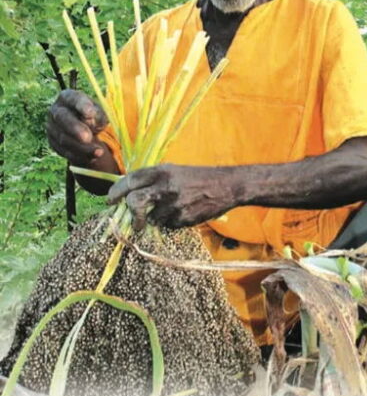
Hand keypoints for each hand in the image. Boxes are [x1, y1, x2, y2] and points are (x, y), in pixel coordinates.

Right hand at [47, 89, 114, 170]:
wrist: (84, 130)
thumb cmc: (94, 116)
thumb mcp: (99, 112)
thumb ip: (97, 114)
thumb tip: (90, 119)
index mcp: (67, 97)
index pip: (72, 98)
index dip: (81, 105)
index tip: (90, 113)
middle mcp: (56, 111)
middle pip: (62, 118)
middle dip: (75, 128)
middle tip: (88, 138)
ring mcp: (52, 128)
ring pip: (64, 138)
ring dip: (82, 147)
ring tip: (99, 152)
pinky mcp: (54, 144)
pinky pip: (65, 151)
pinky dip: (80, 156)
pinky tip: (93, 157)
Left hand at [107, 164, 234, 230]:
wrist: (227, 186)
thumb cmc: (198, 177)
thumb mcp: (174, 171)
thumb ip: (152, 180)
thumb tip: (127, 194)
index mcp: (162, 171)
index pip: (130, 180)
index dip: (116, 191)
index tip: (110, 201)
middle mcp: (165, 186)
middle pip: (134, 201)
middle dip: (130, 213)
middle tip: (132, 220)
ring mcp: (174, 204)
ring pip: (151, 218)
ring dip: (156, 219)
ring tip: (170, 212)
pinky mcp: (182, 218)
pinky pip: (168, 225)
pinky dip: (172, 222)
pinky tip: (185, 212)